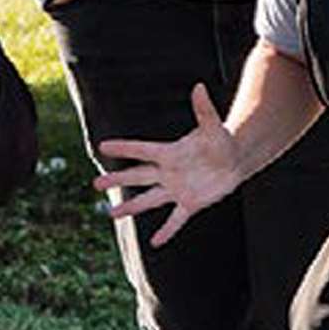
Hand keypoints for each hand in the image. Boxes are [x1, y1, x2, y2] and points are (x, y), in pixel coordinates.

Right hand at [94, 83, 240, 247]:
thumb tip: (199, 87)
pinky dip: (167, 231)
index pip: (142, 150)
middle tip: (96, 184)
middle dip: (117, 179)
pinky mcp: (189, 203)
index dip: (124, 147)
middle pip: (138, 176)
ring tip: (111, 215)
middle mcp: (168, 172)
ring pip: (149, 199)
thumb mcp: (213, 125)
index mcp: (170, 152)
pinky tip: (156, 243)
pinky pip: (176, 219)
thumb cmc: (219, 140)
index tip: (103, 146)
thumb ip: (204, 109)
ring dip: (131, 207)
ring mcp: (177, 189)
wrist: (232, 160)